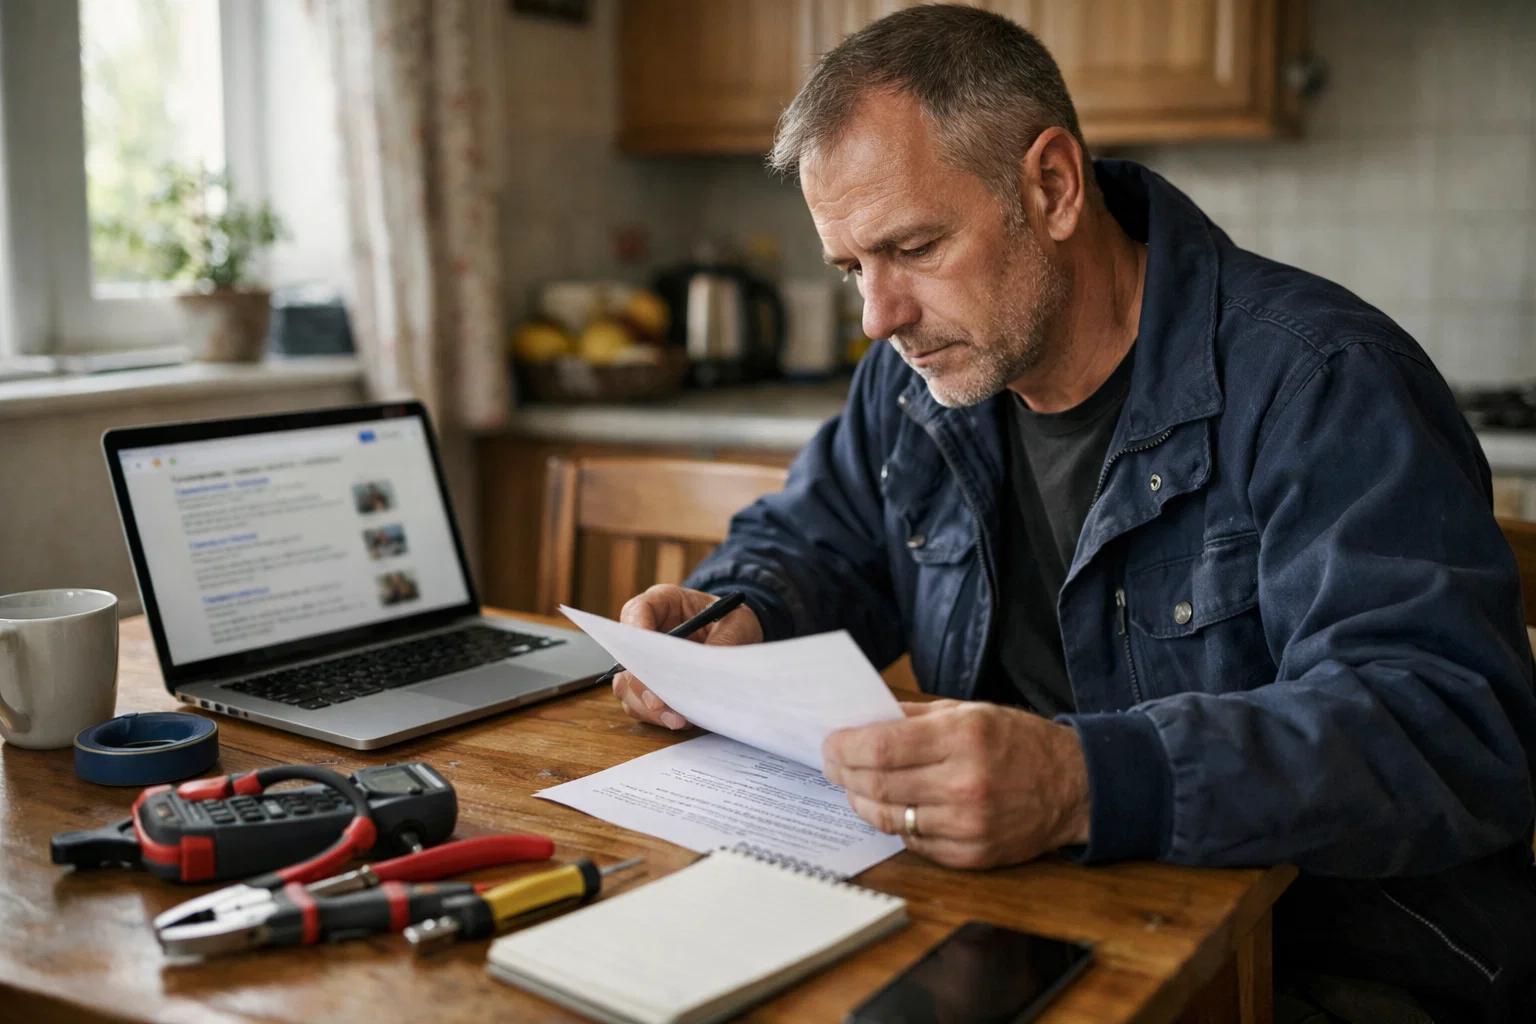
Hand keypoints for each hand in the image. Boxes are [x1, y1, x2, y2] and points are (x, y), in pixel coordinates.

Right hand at [612, 585, 762, 728]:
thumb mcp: (736, 625)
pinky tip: (680, 720)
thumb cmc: (732, 621)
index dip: (637, 635)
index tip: (650, 660)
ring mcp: (644, 659)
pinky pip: (640, 704)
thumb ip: (721, 645)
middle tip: (660, 703)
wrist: (738, 636)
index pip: (637, 612)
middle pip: (625, 657)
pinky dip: (656, 716)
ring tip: (677, 719)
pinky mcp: (650, 684)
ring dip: (648, 707)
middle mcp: (645, 630)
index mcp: (662, 602)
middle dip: (642, 684)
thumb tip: (704, 676)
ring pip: (628, 686)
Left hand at [822, 700, 1090, 868]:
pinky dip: (897, 825)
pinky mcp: (971, 855)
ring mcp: (967, 824)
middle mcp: (963, 783)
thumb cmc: (1017, 742)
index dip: (844, 747)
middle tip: (834, 764)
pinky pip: (914, 842)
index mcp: (961, 738)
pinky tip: (895, 808)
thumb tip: (861, 721)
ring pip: (889, 818)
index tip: (830, 743)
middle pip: (877, 784)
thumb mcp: (969, 711)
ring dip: (863, 802)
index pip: (880, 747)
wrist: (1073, 786)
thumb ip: (914, 718)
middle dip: (844, 773)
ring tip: (856, 787)